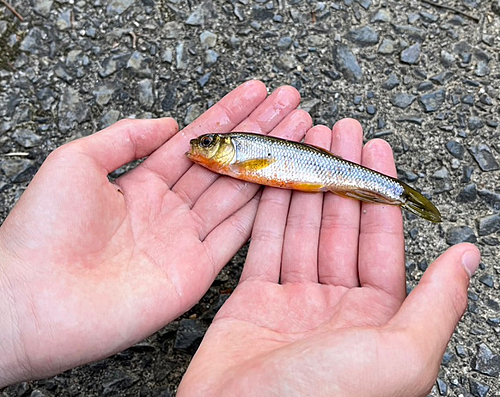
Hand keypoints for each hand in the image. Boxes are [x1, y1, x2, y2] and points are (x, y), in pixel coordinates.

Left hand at [0, 81, 314, 385]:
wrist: (35, 299)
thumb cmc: (45, 228)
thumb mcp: (77, 161)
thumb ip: (125, 138)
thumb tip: (168, 123)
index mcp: (143, 184)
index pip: (197, 142)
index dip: (229, 116)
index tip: (257, 93)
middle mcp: (169, 210)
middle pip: (225, 164)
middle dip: (260, 133)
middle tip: (292, 105)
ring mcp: (184, 241)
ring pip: (238, 195)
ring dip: (270, 164)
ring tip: (301, 133)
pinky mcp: (195, 273)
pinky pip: (236, 238)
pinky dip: (263, 212)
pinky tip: (286, 183)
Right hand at [177, 119, 480, 396]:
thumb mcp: (400, 354)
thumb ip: (437, 303)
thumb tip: (467, 255)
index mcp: (377, 317)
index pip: (382, 237)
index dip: (378, 188)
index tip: (373, 148)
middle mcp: (336, 306)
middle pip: (339, 225)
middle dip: (339, 175)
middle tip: (337, 131)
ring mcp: (292, 301)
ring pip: (301, 229)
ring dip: (304, 185)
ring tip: (306, 143)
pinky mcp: (252, 300)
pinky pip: (263, 247)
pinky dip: (268, 213)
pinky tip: (274, 181)